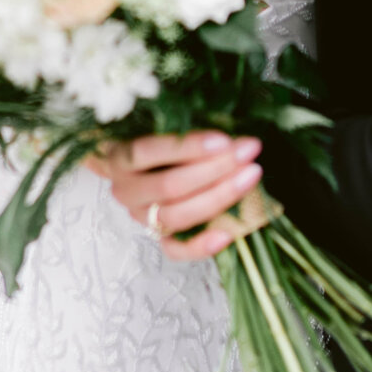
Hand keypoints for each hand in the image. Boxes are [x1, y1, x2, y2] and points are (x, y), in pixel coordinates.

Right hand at [86, 132, 262, 261]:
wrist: (137, 164)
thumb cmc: (155, 135)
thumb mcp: (161, 122)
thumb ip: (183, 122)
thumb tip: (226, 122)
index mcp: (120, 157)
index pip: (148, 152)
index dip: (188, 147)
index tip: (224, 140)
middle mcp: (127, 190)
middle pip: (169, 186)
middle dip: (214, 169)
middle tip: (248, 152)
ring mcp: (141, 216)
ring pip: (176, 216)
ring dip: (218, 197)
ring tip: (251, 176)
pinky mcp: (156, 237)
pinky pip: (175, 250)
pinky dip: (200, 246)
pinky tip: (227, 234)